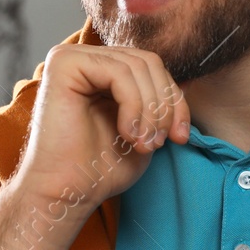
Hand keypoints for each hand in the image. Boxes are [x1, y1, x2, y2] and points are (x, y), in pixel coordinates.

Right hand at [12, 45, 190, 212]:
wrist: (67, 192)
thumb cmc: (100, 168)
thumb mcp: (144, 130)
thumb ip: (159, 103)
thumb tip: (185, 85)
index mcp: (101, 70)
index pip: (152, 68)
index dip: (174, 101)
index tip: (179, 137)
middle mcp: (84, 58)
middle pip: (148, 62)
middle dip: (164, 105)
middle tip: (160, 142)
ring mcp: (71, 57)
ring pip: (137, 66)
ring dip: (150, 110)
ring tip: (144, 143)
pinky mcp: (64, 65)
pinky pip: (119, 72)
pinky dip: (133, 105)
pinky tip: (127, 134)